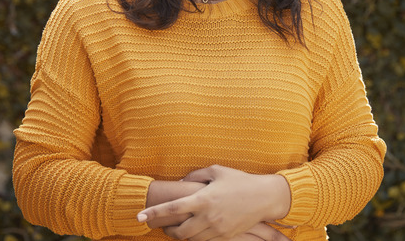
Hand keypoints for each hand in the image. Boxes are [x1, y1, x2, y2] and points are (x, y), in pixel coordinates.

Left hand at [137, 165, 290, 239]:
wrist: (265, 197)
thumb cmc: (240, 180)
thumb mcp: (217, 171)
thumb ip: (195, 177)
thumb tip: (181, 184)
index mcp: (203, 199)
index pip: (172, 209)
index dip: (154, 213)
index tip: (139, 216)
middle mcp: (208, 217)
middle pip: (179, 232)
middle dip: (168, 230)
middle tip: (164, 225)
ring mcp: (217, 229)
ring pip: (191, 239)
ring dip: (182, 234)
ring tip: (179, 227)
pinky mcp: (226, 236)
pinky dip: (197, 237)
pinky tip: (197, 229)